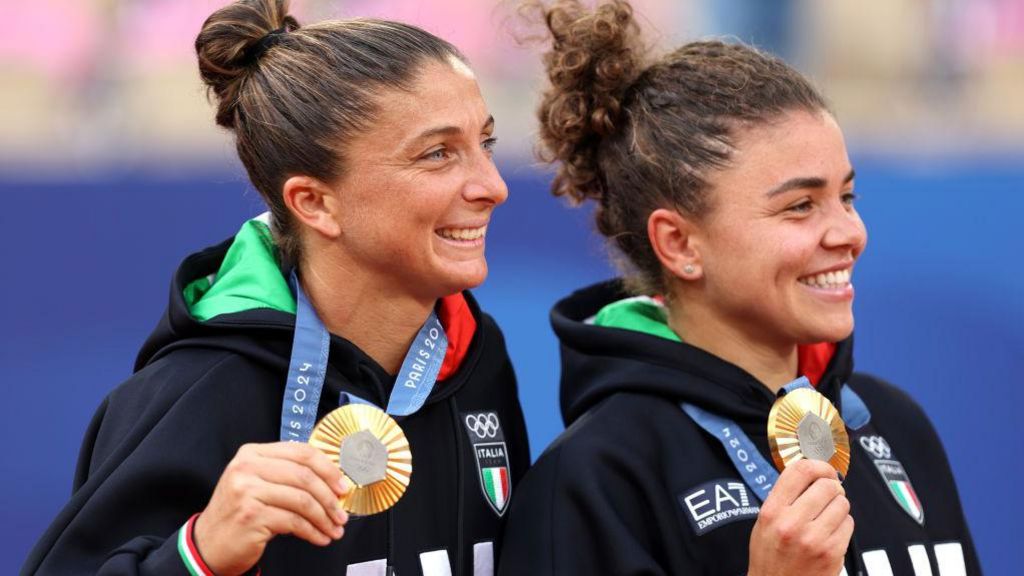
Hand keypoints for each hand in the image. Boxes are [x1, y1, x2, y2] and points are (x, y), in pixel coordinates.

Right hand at [193, 442, 350, 574]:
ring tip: (334, 529)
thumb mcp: (257, 482)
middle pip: (304, 476)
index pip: (301, 452)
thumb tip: (332, 480)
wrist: (209, 543)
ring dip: (324, 517)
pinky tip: (319, 537)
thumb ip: (286, 473)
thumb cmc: (240, 512)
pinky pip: (294, 522)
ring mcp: (247, 491)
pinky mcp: (251, 516)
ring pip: (302, 500)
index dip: (328, 468)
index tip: (342, 485)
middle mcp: (247, 468)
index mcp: (252, 453)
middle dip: (330, 497)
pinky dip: (312, 531)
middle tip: (341, 512)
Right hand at [747, 459, 852, 575]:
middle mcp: (792, 523)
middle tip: (828, 494)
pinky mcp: (832, 553)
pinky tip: (831, 531)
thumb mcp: (764, 521)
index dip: (818, 465)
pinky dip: (843, 524)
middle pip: (827, 485)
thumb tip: (811, 472)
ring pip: (842, 503)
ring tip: (827, 516)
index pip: (800, 471)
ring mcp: (814, 539)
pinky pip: (849, 523)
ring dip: (838, 506)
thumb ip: (784, 496)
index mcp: (772, 511)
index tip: (823, 470)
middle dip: (832, 487)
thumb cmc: (770, 554)